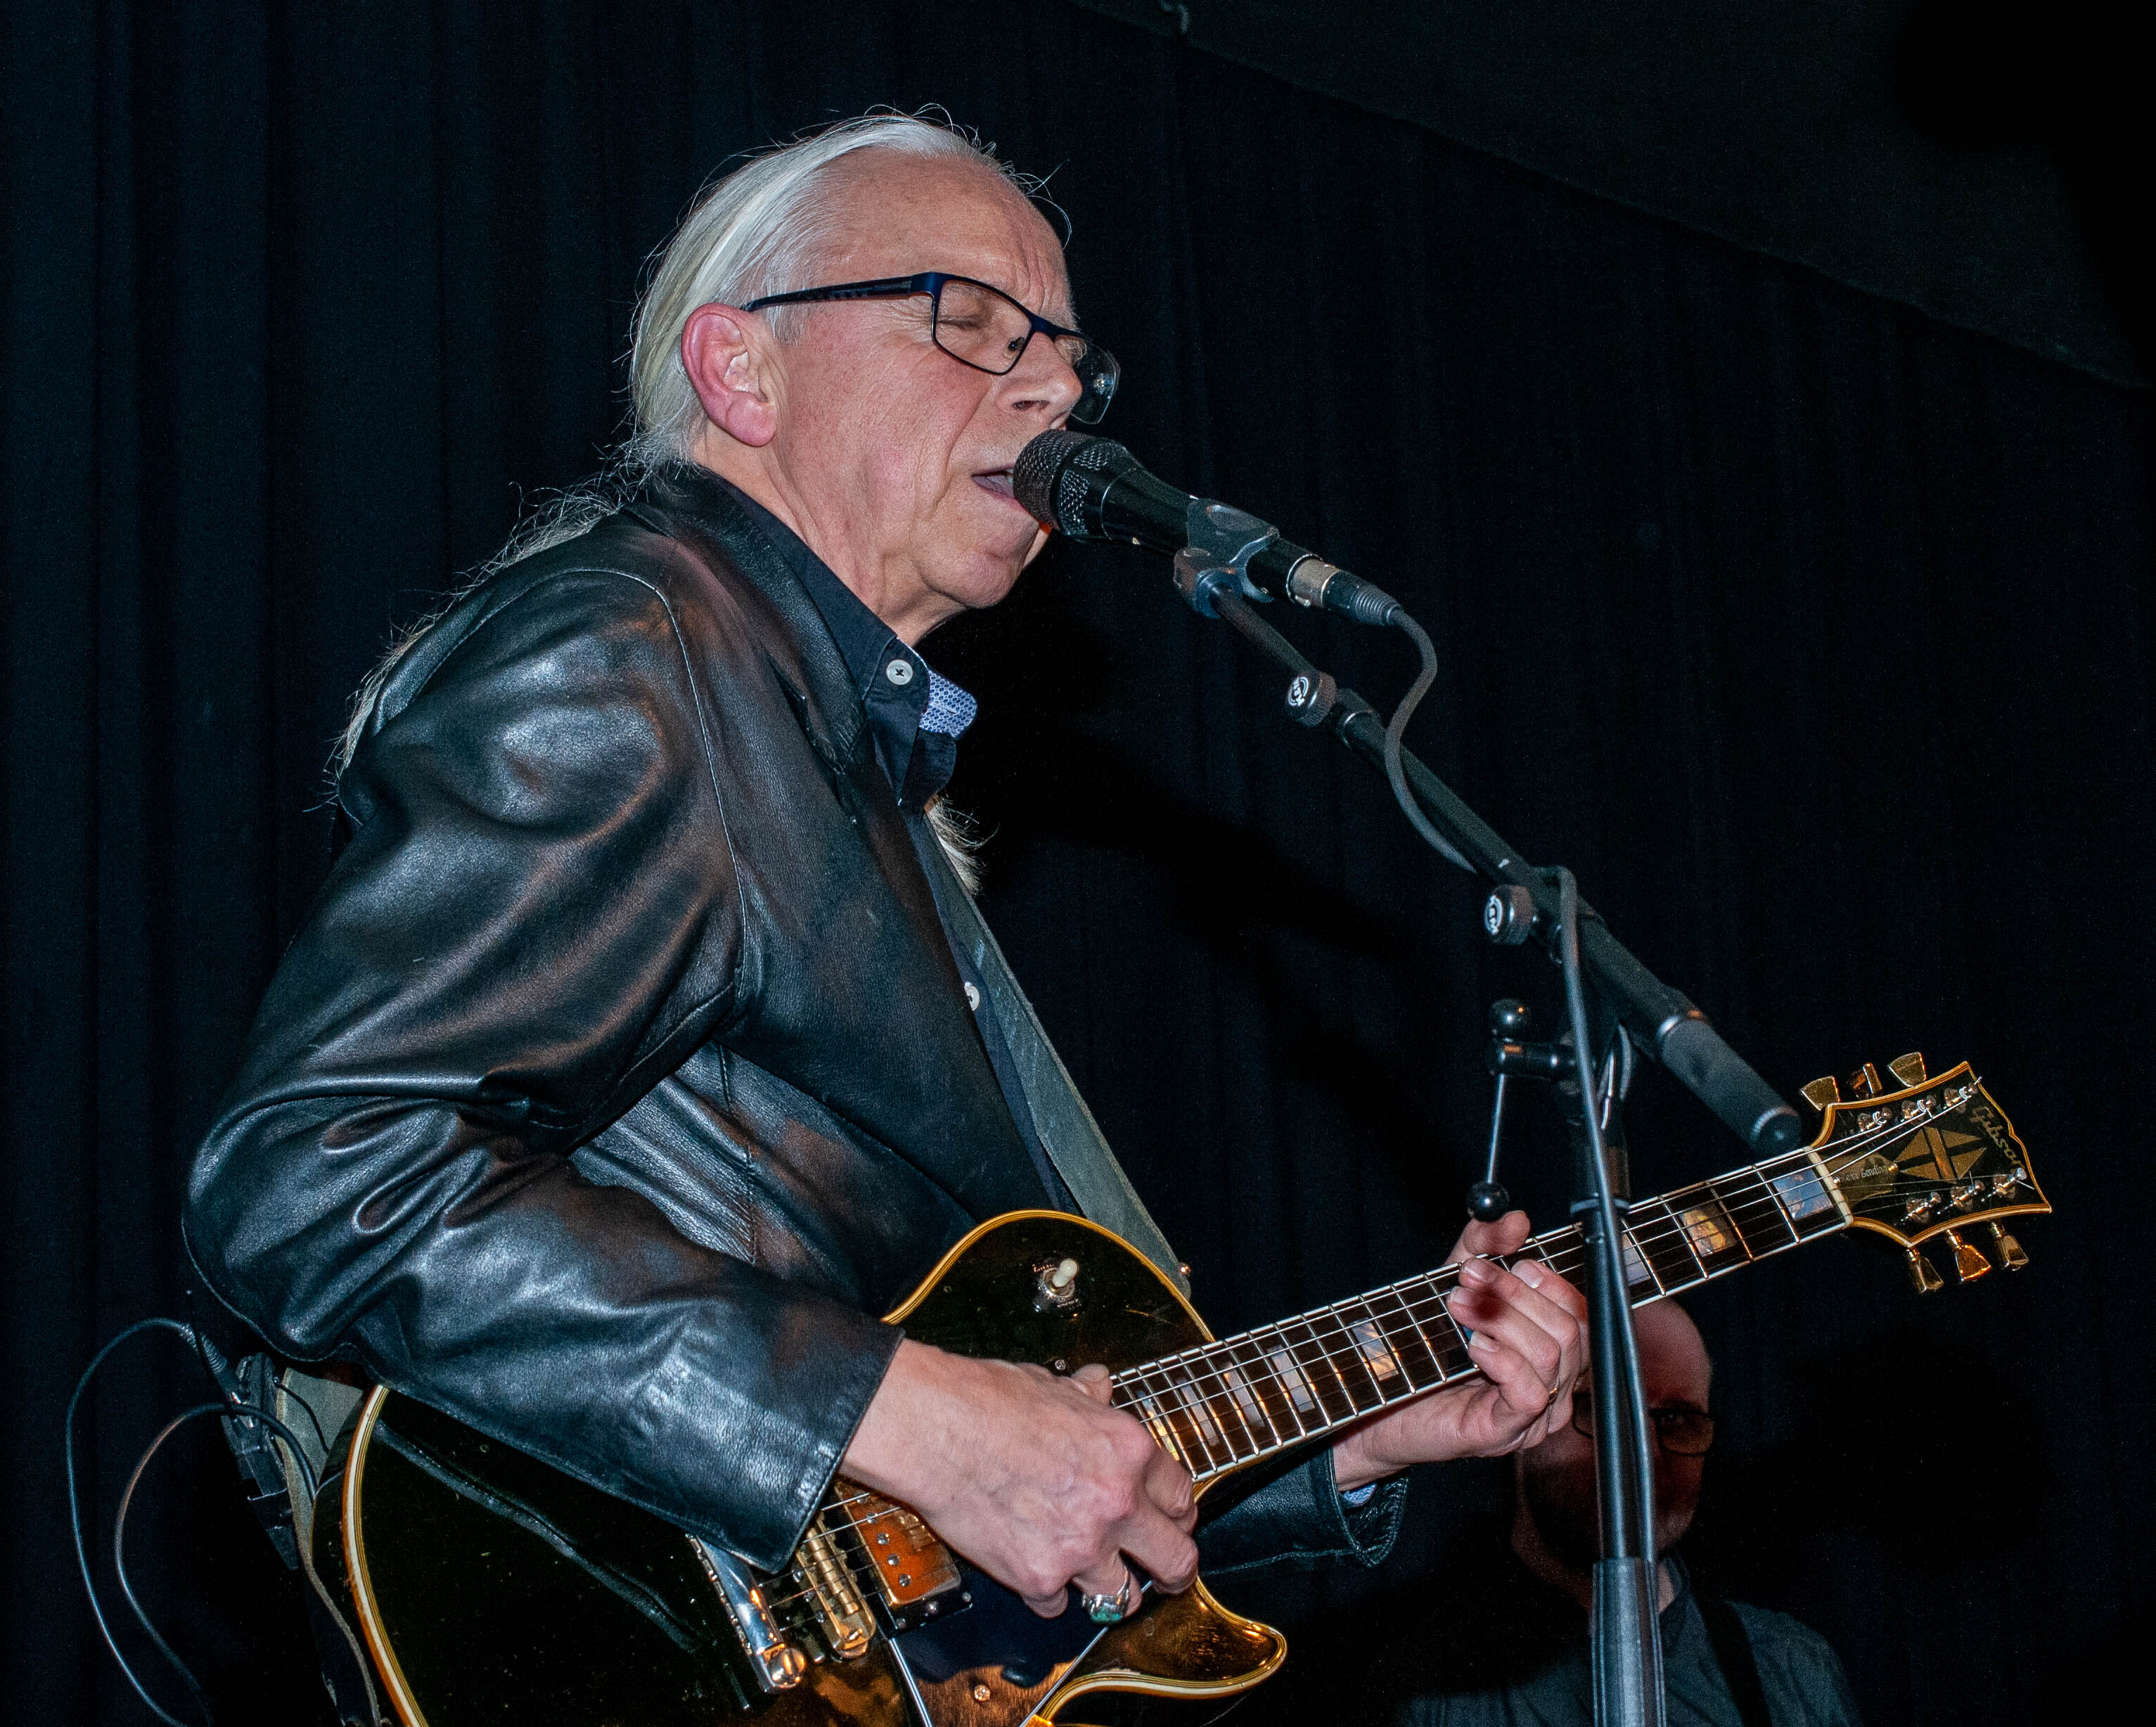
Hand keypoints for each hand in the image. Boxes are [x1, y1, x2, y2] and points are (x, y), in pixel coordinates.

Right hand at [842, 1339, 1198, 1617]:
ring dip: (1113, 1591)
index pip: (1182, 1496)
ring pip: (1125, 1598)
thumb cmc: (986, 1401)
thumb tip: (1099, 1385)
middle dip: (1175, 1571)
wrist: (935, 1429)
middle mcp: (1116, 1503)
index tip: (1170, 1521)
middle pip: (1177, 1559)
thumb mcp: (1054, 1385)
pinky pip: (1059, 1606)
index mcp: (1128, 1451)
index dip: (1177, 1512)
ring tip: (1101, 1585)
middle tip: (1169, 1575)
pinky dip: (1049, 1595)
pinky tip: (1037, 1574)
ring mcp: (1081, 1547)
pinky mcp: (1039, 1578)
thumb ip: (1088, 1395)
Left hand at [1331, 1210, 1585, 1489]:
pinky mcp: (1506, 1431)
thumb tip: (1516, 1220)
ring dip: (1501, 1319)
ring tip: (1457, 1305)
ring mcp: (1534, 1413)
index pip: (1577, 1310)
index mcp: (1549, 1346)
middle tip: (1467, 1278)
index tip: (1503, 1261)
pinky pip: (1531, 1393)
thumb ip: (1483, 1244)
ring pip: (1552, 1356)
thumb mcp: (1456, 1279)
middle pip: (1569, 1329)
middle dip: (1514, 1295)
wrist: (1378, 1393)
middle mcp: (1552, 1382)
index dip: (1543, 1280)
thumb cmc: (1424, 1343)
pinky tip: (1473, 1346)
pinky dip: (1504, 1360)